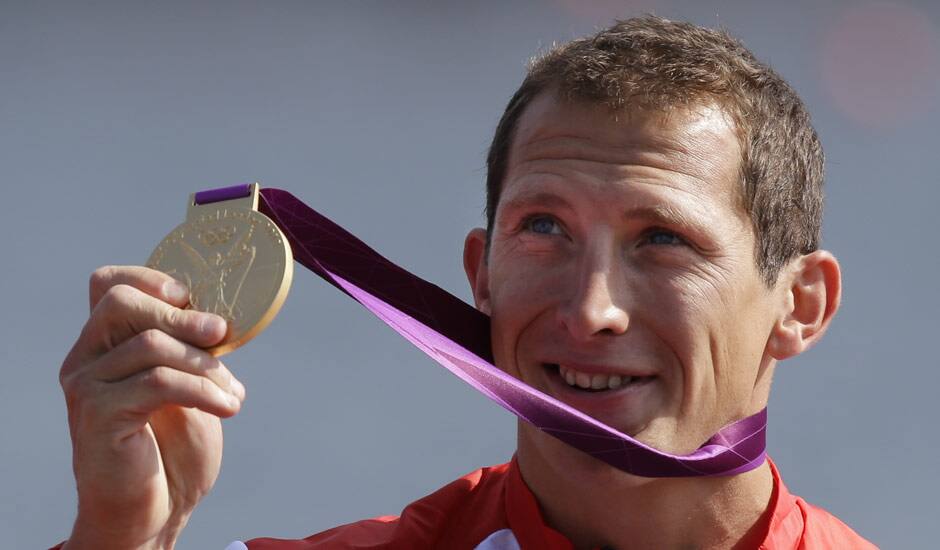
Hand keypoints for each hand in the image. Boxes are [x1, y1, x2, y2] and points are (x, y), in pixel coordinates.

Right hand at [60, 266, 244, 549]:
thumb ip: (191, 351)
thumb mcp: (188, 388)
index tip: (190, 294)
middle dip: (180, 314)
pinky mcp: (99, 416)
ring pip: (149, 345)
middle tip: (222, 332)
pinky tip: (230, 407)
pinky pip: (159, 383)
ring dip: (204, 364)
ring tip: (231, 391)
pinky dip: (204, 390)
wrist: (154, 512)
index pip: (107, 284)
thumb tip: (223, 316)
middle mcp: (85, 360)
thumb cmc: (172, 449)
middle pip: (121, 303)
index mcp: (104, 346)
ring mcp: (87, 387)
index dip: (149, 278)